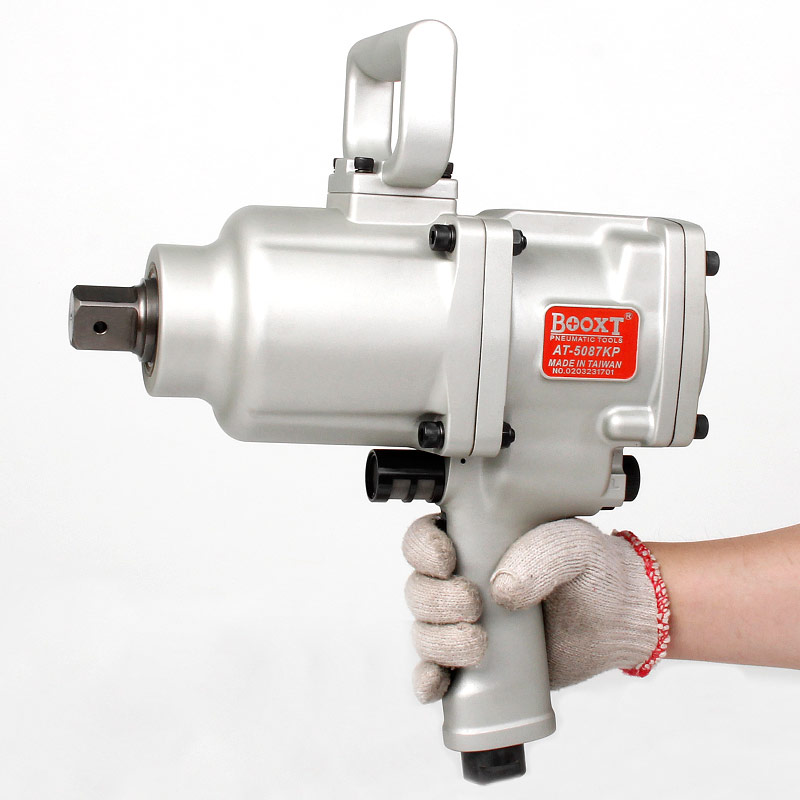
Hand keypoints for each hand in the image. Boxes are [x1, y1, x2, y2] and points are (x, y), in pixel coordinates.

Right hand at [403, 515, 666, 701]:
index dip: (423, 550)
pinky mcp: (475, 663)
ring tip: (478, 644)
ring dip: (439, 641)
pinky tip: (437, 682)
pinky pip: (437, 673)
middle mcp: (461, 580)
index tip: (447, 561)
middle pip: (419, 590)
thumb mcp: (571, 547)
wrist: (617, 617)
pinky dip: (429, 680)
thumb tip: (501, 590)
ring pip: (425, 632)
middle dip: (437, 601)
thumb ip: (539, 557)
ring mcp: (465, 623)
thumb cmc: (592, 569)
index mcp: (473, 540)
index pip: (424, 539)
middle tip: (473, 605)